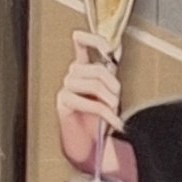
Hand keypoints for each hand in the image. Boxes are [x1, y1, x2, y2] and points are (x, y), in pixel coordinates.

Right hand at [56, 30, 134, 181]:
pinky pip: (91, 104)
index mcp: (83, 67)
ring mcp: (66, 87)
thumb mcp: (109, 91)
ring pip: (94, 84)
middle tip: (118, 99)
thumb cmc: (98, 116)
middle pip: (96, 69)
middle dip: (113, 85)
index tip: (108, 48)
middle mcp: (73, 74)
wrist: (88, 142)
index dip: (93, 39)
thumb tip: (116, 52)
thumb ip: (110, 72)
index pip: (82, 42)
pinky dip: (108, 115)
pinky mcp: (64, 102)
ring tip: (114, 110)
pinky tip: (115, 121)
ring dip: (110, 100)